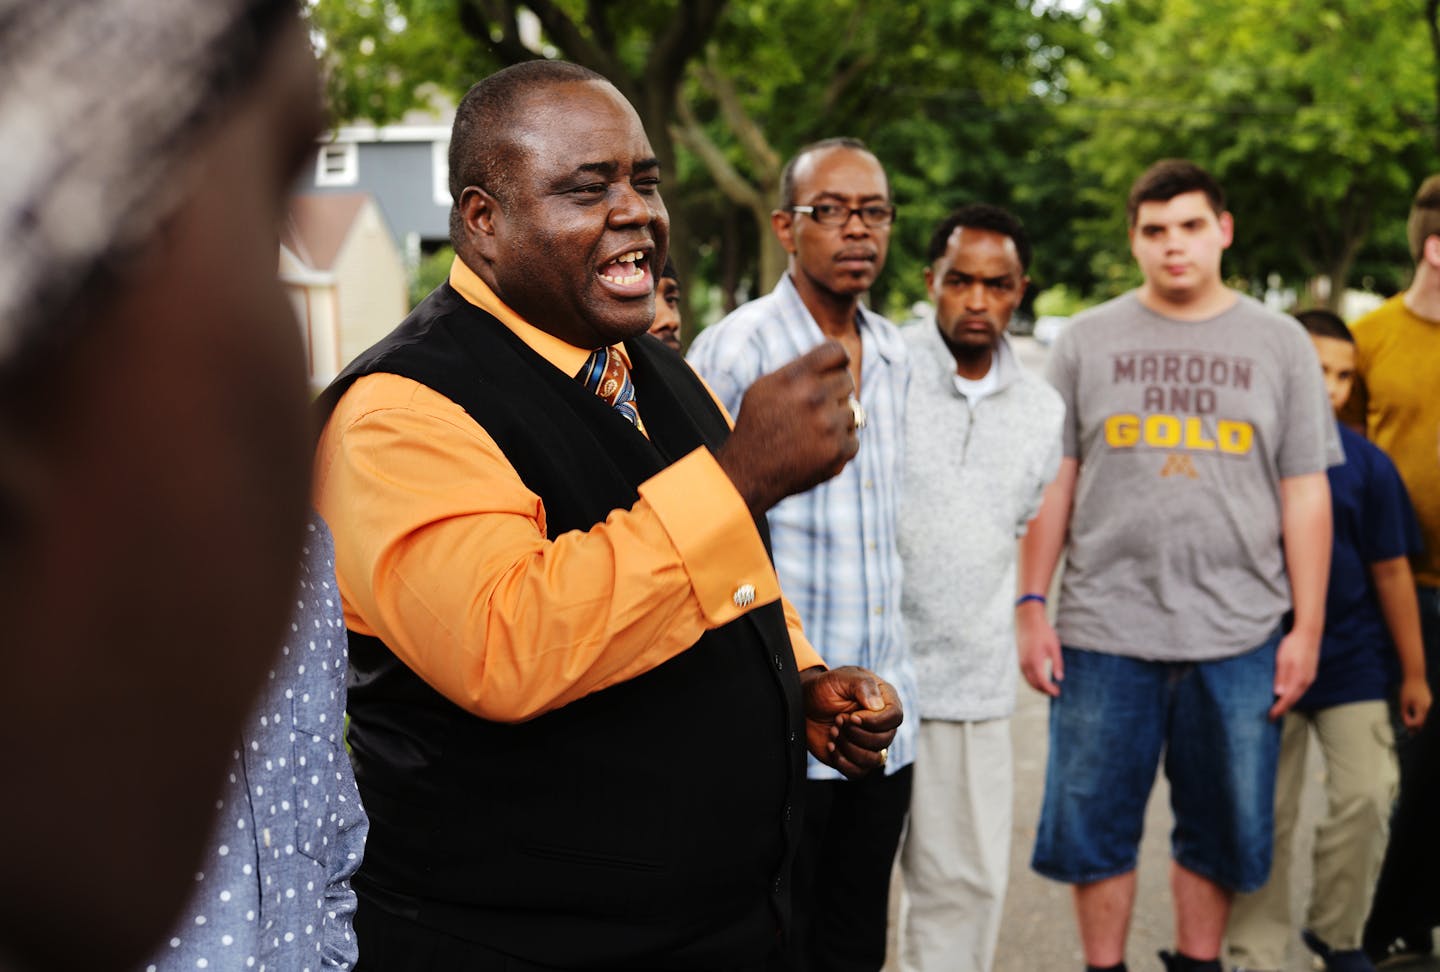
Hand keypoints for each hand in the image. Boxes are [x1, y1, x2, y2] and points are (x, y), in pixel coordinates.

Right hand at [716, 341, 858, 516]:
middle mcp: (815, 398)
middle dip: (834, 391)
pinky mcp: (839, 450)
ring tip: (809, 431)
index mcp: (796, 377)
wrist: (750, 472)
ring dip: (836, 419)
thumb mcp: (765, 387)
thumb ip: (799, 369)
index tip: (833, 370)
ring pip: (852, 410)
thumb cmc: (757, 425)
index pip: (837, 351)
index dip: (837, 360)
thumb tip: (837, 357)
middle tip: (813, 408)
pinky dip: (838, 444)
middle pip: (847, 380)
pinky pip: (853, 437)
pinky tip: (815, 448)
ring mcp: (830, 426)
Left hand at [799, 665, 901, 778]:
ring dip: (848, 747)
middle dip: (856, 733)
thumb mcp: (841, 678)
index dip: (875, 721)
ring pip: (874, 760)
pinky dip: (842, 761)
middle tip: (838, 719)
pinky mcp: (856, 759)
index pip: (895, 716)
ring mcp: (870, 743)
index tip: (851, 716)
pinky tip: (831, 746)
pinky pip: (859, 772)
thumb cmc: (824, 688)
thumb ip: (862, 685)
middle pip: (885, 739)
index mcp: (885, 700)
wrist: (804, 704)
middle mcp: (882, 723)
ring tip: (833, 731)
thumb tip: (878, 706)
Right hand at [1017, 602, 1062, 696]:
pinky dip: (1033, 680)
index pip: (1042, 682)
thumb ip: (1057, 663)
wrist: (1028, 621)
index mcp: (1035, 661)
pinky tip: (1041, 679)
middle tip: (1056, 692)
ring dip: (1038, 687)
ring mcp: (1021, 662)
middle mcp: (1026, 664)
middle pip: (1034, 684)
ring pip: (1029, 681)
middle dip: (1044, 691)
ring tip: (1050, 687)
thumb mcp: (1054, 647)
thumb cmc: (1043, 632)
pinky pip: (1026, 675)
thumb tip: (1060, 678)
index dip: (1050, 690)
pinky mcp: (1020, 659)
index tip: (1058, 692)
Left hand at [1269, 627, 1319, 719]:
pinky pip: (1301, 689)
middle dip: (1283, 709)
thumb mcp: (1283, 660)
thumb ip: (1281, 677)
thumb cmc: (1293, 645)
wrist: (1309, 633)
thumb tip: (1278, 694)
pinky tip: (1288, 695)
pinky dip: (1293, 695)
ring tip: (1279, 708)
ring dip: (1289, 703)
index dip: (1279, 709)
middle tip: (1273, 716)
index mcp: (1298, 679)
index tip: (1271, 716)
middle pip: (1294, 699)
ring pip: (1298, 695)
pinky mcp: (1310, 674)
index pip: (1287, 699)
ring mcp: (1309, 678)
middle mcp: (1306, 681)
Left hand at [1400, 674, 1432, 731]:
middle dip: (1417, 727)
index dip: (1411, 724)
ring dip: (1420, 722)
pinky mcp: (1430, 703)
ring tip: (1412, 725)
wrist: (1416, 677)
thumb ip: (1405, 714)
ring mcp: (1430, 705)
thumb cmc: (1408, 689)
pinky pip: (1427, 713)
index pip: (1418, 722)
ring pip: (1426, 718)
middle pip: (1424, 722)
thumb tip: (1407, 725)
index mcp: (1422, 707)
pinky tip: (1415, 717)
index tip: (1405, 722)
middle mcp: (1428, 707)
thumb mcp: (1403, 702)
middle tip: (1411, 733)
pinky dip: (1422, 716)